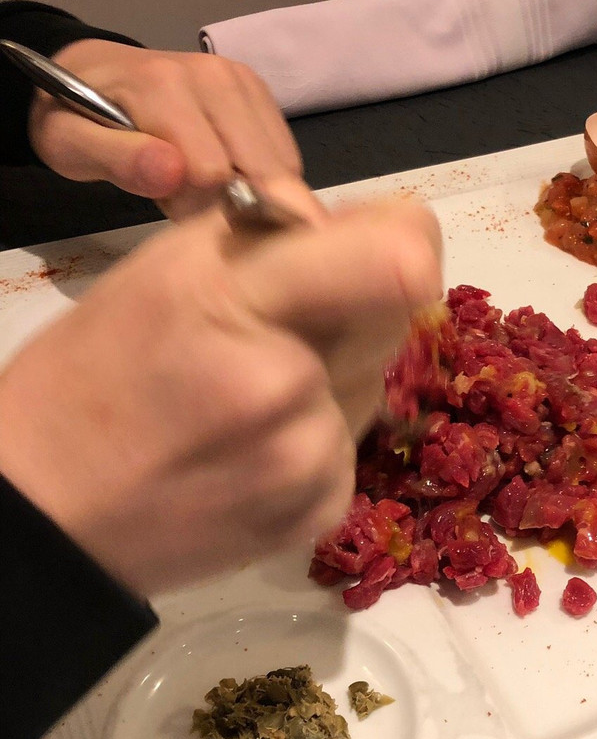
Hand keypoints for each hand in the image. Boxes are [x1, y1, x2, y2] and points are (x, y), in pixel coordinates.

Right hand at [0, 199, 441, 594]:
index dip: (405, 237)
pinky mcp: (321, 509)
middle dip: (356, 303)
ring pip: (372, 380)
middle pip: (399, 314)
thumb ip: (275, 234)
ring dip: (332, 373)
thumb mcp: (166, 268)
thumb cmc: (94, 372)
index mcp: (237, 301)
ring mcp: (307, 456)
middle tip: (284, 321)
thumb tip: (362, 227)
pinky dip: (315, 434)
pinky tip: (251, 446)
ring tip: (248, 394)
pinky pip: (351, 443)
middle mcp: (287, 382)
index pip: (399, 259)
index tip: (375, 242)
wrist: (49, 511)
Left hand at [27, 39, 320, 221]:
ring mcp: (244, 82)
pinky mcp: (262, 92)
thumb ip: (116, 161)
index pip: (211, 174)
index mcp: (165, 86)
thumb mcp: (69, 146)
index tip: (166, 204)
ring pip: (281, 168)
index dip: (193, 206)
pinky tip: (235, 174)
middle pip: (258, 172)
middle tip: (192, 199)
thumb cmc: (79, 119)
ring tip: (211, 186)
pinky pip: (288, 158)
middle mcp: (215, 76)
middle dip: (233, 203)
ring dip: (255, 193)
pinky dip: (269, 180)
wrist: (96, 75)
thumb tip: (172, 174)